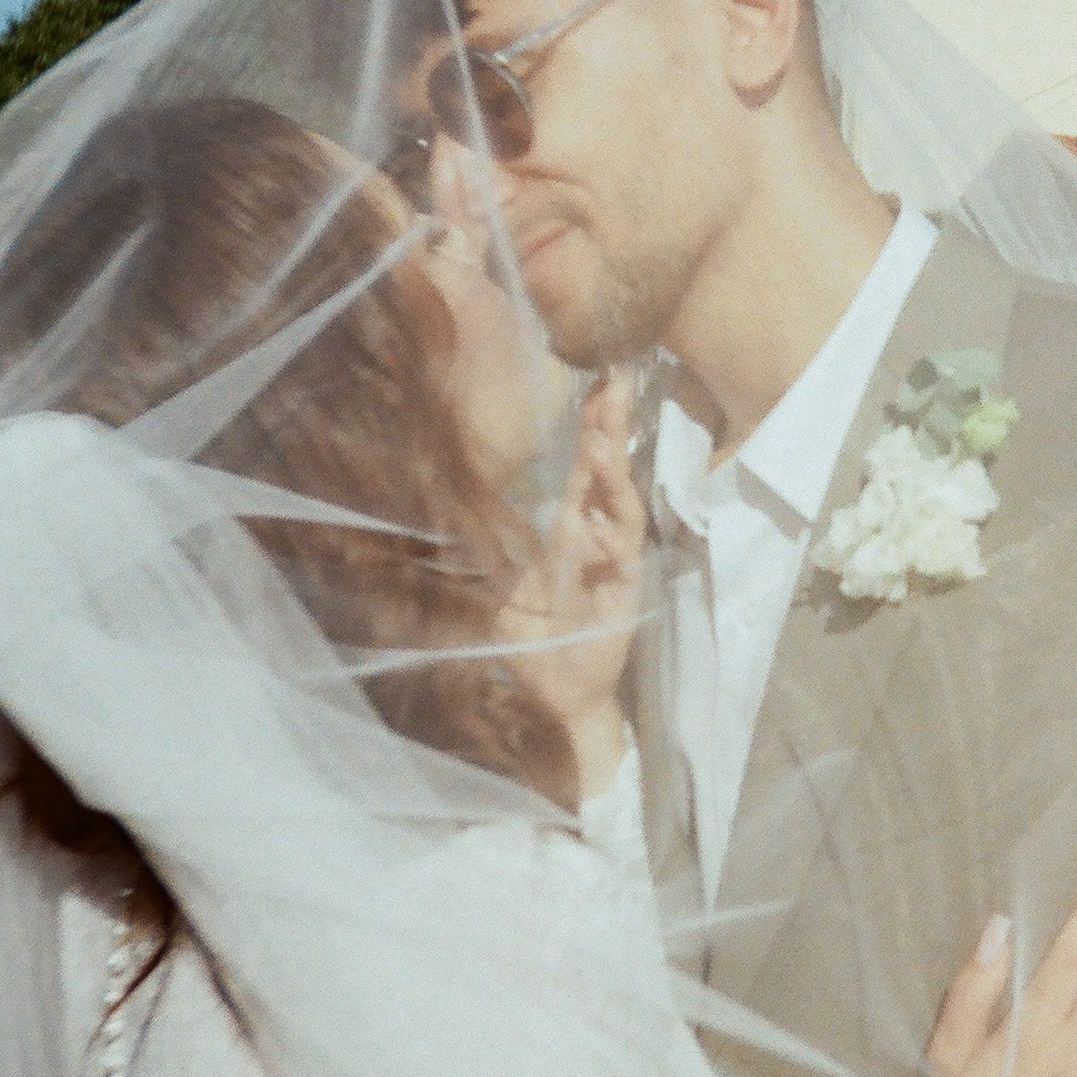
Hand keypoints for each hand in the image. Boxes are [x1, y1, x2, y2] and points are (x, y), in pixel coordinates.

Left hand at [498, 373, 644, 796]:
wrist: (561, 694)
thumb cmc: (536, 643)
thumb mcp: (499, 589)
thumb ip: (488, 550)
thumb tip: (451, 508)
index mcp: (570, 529)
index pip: (582, 466)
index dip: (588, 426)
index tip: (593, 382)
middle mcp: (597, 536)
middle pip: (607, 472)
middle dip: (611, 428)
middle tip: (614, 382)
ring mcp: (614, 561)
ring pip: (622, 505)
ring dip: (613, 474)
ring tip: (601, 442)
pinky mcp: (626, 591)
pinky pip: (624, 556)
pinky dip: (613, 536)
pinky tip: (598, 520)